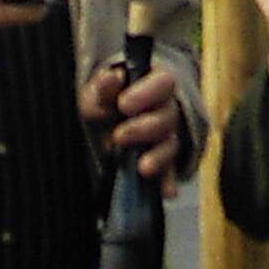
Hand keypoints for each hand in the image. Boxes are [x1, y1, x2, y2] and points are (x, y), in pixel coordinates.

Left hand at [80, 55, 183, 181]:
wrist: (107, 127)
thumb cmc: (105, 104)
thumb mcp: (97, 94)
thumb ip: (102, 88)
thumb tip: (111, 77)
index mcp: (153, 85)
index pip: (162, 83)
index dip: (146, 93)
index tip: (124, 104)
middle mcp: (166, 111)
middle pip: (167, 117)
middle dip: (145, 127)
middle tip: (120, 136)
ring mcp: (166, 138)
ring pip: (171, 145)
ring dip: (159, 156)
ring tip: (143, 167)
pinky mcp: (164, 164)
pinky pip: (170, 173)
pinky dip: (168, 182)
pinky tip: (167, 191)